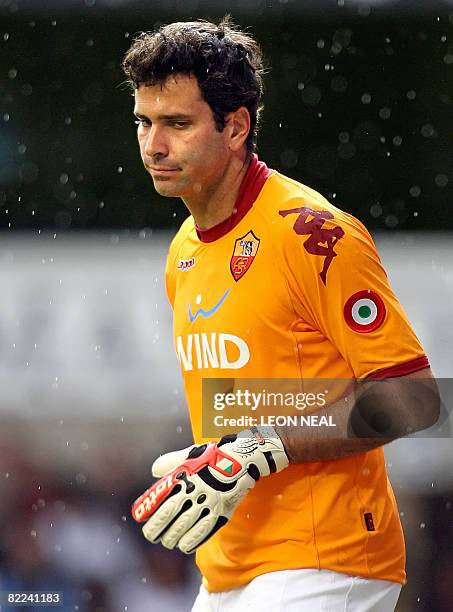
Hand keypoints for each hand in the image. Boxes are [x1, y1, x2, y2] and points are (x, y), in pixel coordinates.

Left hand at [131, 427, 288, 552]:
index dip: (148, 510)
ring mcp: (208, 502)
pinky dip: (191, 541)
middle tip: (151, 535)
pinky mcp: (221, 512)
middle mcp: (194, 490)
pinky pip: (203, 532)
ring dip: (172, 538)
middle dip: (156, 529)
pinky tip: (184, 545)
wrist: (243, 459)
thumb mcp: (190, 454)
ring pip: (184, 527)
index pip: (160, 497)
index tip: (139, 517)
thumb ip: (171, 462)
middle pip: (169, 516)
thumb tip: (154, 471)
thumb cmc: (214, 456)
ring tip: (167, 541)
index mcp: (185, 476)